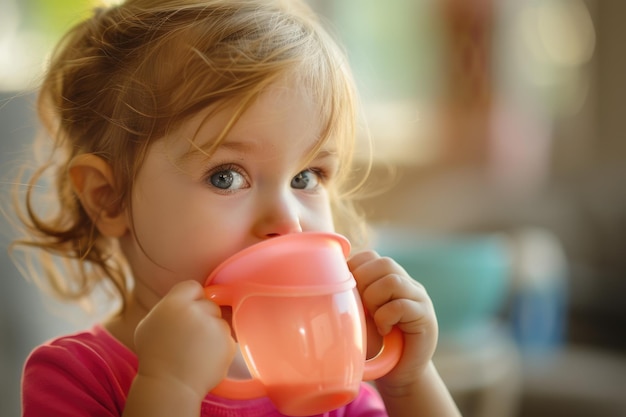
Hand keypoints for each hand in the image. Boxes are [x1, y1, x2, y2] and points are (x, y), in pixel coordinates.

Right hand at [133, 280, 235, 398]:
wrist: (170, 386)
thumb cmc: (155, 356)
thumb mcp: (150, 323)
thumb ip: (169, 305)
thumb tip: (185, 298)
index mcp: (175, 303)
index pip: (193, 287)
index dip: (192, 298)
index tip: (188, 310)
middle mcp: (197, 311)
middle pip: (209, 304)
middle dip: (203, 316)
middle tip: (189, 335)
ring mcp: (216, 327)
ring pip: (219, 321)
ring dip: (212, 332)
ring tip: (195, 350)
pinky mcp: (228, 343)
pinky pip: (227, 338)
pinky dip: (219, 347)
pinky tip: (204, 358)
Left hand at [348, 250, 438, 391]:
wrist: (399, 373)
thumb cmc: (374, 343)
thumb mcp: (358, 314)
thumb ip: (351, 294)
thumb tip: (328, 275)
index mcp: (390, 278)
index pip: (370, 256)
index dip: (354, 270)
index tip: (348, 293)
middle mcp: (408, 283)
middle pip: (384, 263)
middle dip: (363, 284)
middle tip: (361, 307)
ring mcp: (419, 298)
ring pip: (392, 281)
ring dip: (374, 300)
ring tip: (374, 319)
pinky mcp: (426, 317)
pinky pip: (400, 305)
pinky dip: (385, 317)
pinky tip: (384, 330)